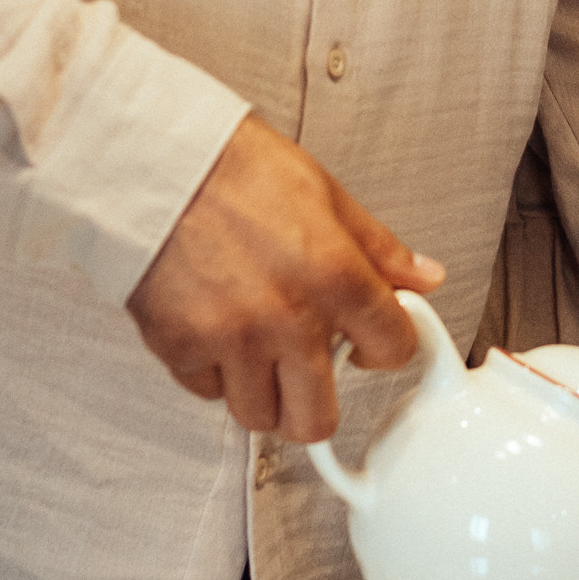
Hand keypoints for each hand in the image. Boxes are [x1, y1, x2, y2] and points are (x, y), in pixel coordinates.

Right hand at [128, 114, 444, 444]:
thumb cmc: (237, 169)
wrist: (154, 161)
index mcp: (334, 276)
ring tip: (260, 355)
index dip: (388, 347)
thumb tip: (424, 278)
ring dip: (263, 394)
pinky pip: (207, 391)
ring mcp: (230, 341)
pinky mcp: (178, 348)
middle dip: (318, 405)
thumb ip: (379, 248)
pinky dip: (215, 373)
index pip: (393, 350)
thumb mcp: (326, 195)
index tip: (371, 342)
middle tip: (310, 378)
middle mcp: (286, 319)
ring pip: (257, 416)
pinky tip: (217, 333)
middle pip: (316, 418)